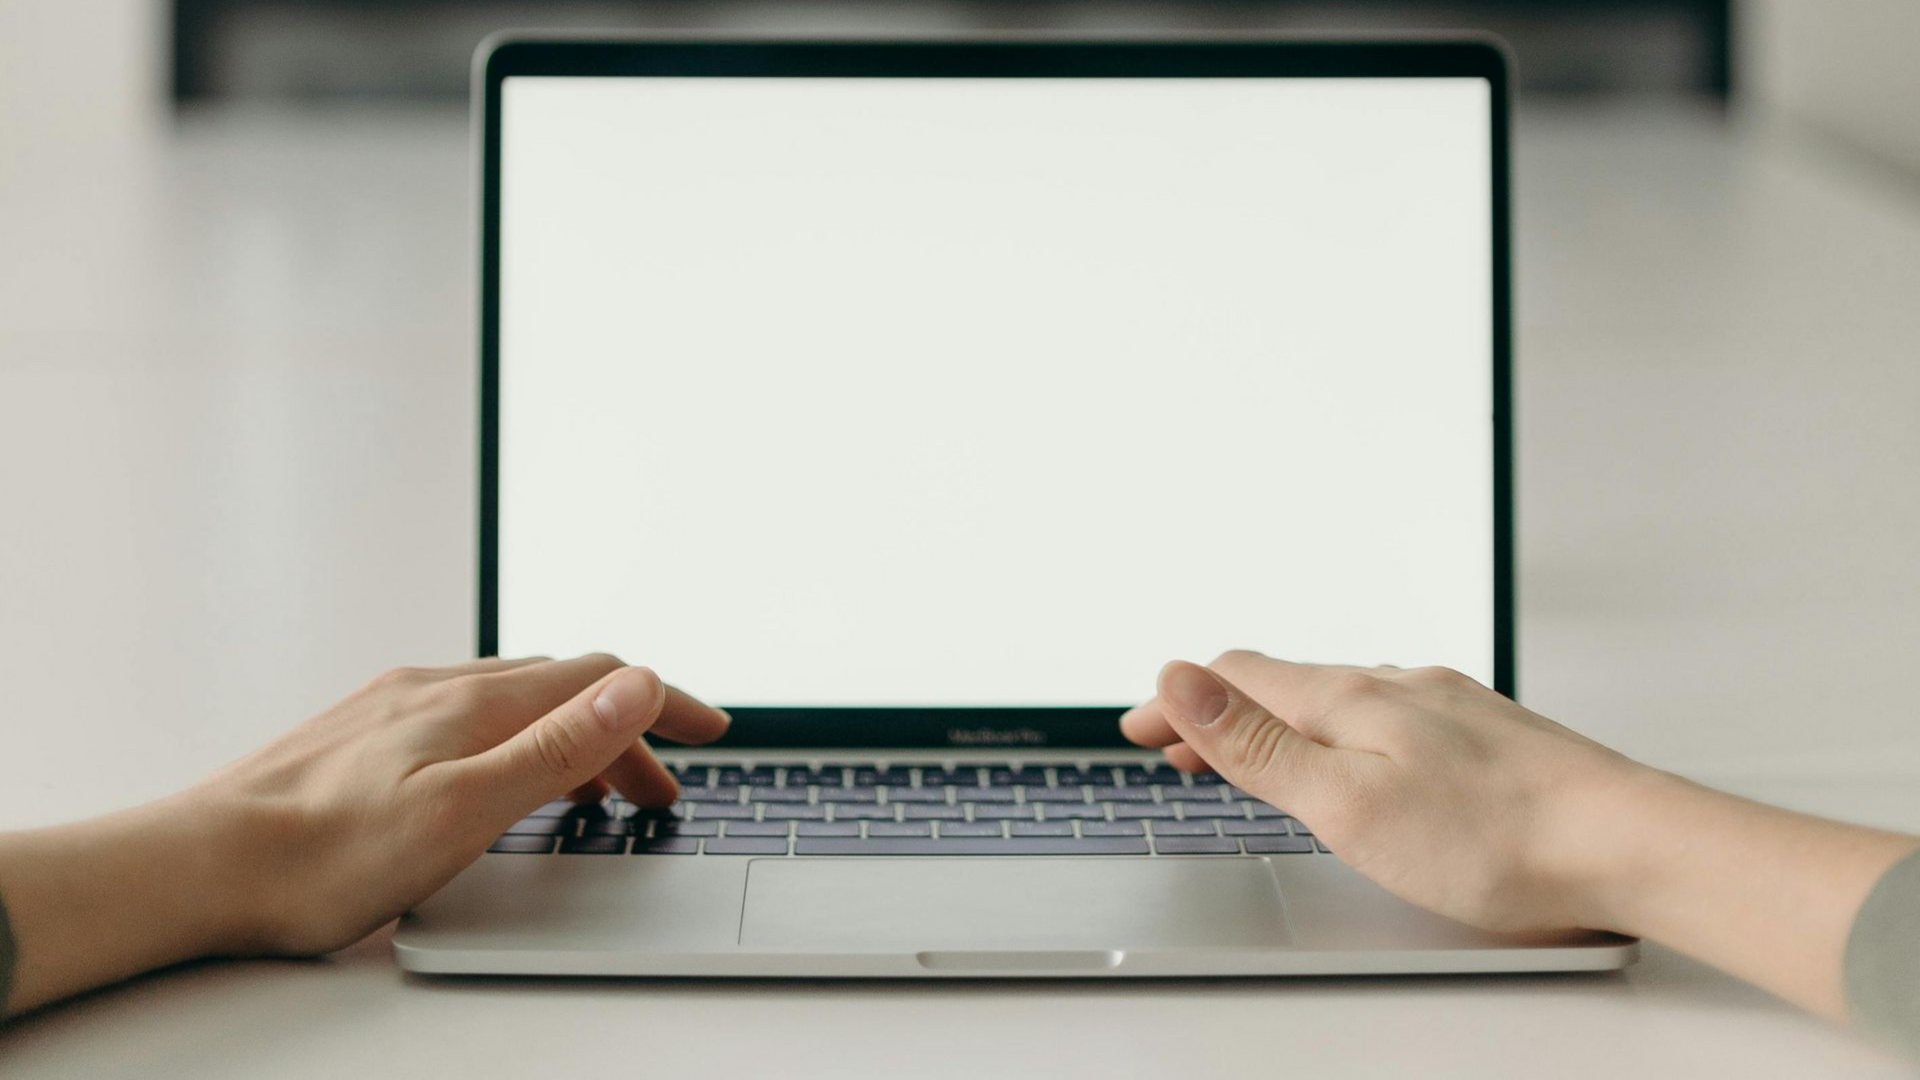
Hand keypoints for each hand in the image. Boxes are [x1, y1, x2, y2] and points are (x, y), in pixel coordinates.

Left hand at [195, 654, 728, 953]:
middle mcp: (435, 687)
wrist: (197, 867)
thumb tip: (638, 680)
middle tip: (659, 792)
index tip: (713, 729)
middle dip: (626, 731)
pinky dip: (514, 741)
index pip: (601, 677)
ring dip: (570, 738)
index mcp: (472, 704)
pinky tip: (495, 779)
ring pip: (511, 703)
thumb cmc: (323, 859)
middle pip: (562, 688)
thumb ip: (558, 745)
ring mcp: (394, 705)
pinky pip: (464, 718)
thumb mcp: (466, 810)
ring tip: (592, 794)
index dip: (666, 702)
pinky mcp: (361, 732)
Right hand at [1119, 651, 1643, 932]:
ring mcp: (1446, 705)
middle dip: (1219, 711)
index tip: (1136, 728)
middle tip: (1175, 745)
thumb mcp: (1346, 803)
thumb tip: (1178, 675)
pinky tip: (1358, 757)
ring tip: (1251, 752)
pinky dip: (1336, 730)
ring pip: (1337, 698)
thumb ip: (1258, 743)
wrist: (1629, 844)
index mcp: (1350, 699)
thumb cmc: (1494, 838)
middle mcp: (1397, 685)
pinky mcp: (1485, 734)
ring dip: (1277, 720)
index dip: (1178, 701)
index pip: (1238, 678)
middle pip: (1284, 684)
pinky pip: (1385, 715)